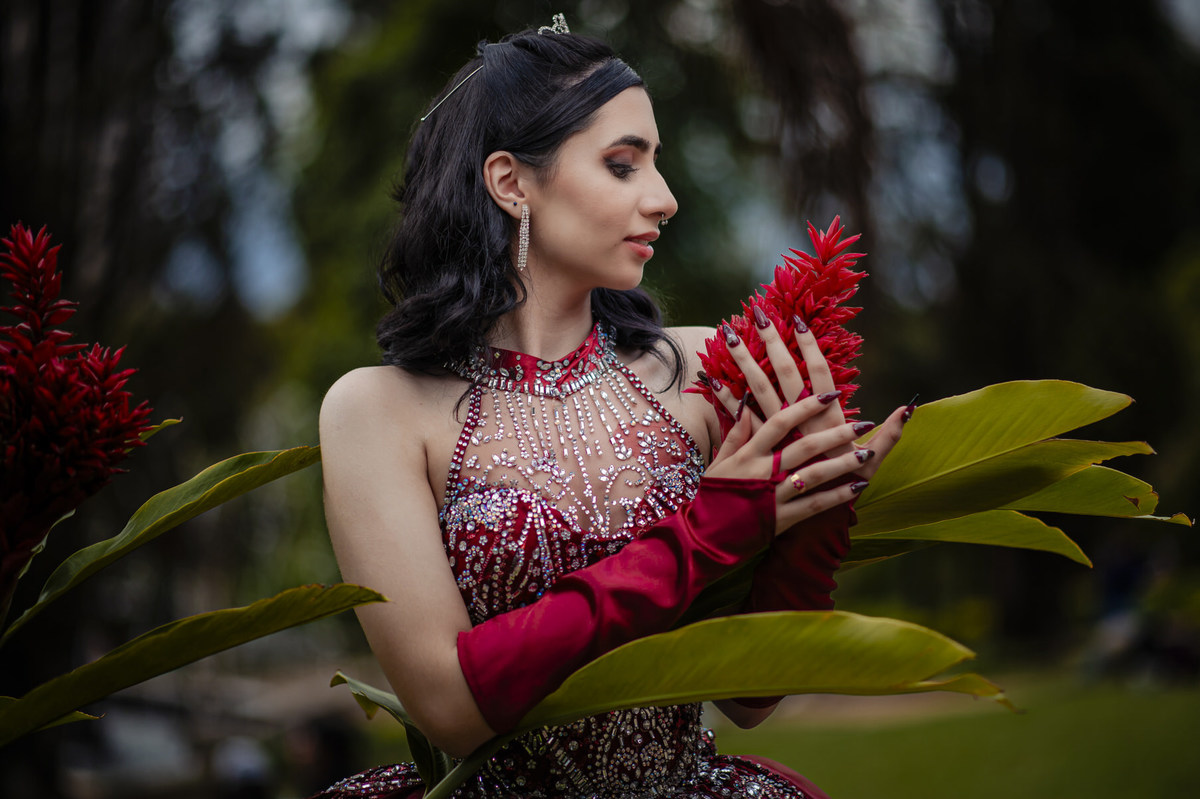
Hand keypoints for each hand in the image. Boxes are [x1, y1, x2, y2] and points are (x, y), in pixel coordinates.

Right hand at [704, 395, 871, 533]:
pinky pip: (814, 505)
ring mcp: (774, 496)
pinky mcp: (781, 519)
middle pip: (804, 446)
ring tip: (866, 453)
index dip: (804, 406)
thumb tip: (747, 404)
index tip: (827, 394)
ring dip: (842, 463)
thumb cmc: (712, 496)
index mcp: (748, 455)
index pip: (779, 422)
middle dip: (835, 433)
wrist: (704, 537)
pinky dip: (837, 496)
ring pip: (814, 475)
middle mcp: (763, 472)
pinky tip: (857, 487)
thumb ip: (736, 434)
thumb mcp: (720, 462)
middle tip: (861, 422)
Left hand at [706, 310, 910, 487]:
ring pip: (757, 391)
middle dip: (772, 342)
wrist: (813, 527)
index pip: (818, 376)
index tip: (800, 321)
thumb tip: (909, 408)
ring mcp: (777, 434)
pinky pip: (739, 419)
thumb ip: (891, 435)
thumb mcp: (872, 463)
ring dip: (743, 362)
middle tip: (758, 312)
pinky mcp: (759, 447)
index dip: (810, 349)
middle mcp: (799, 423)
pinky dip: (726, 399)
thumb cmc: (846, 490)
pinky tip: (711, 380)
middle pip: (783, 375)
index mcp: (827, 420)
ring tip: (727, 336)